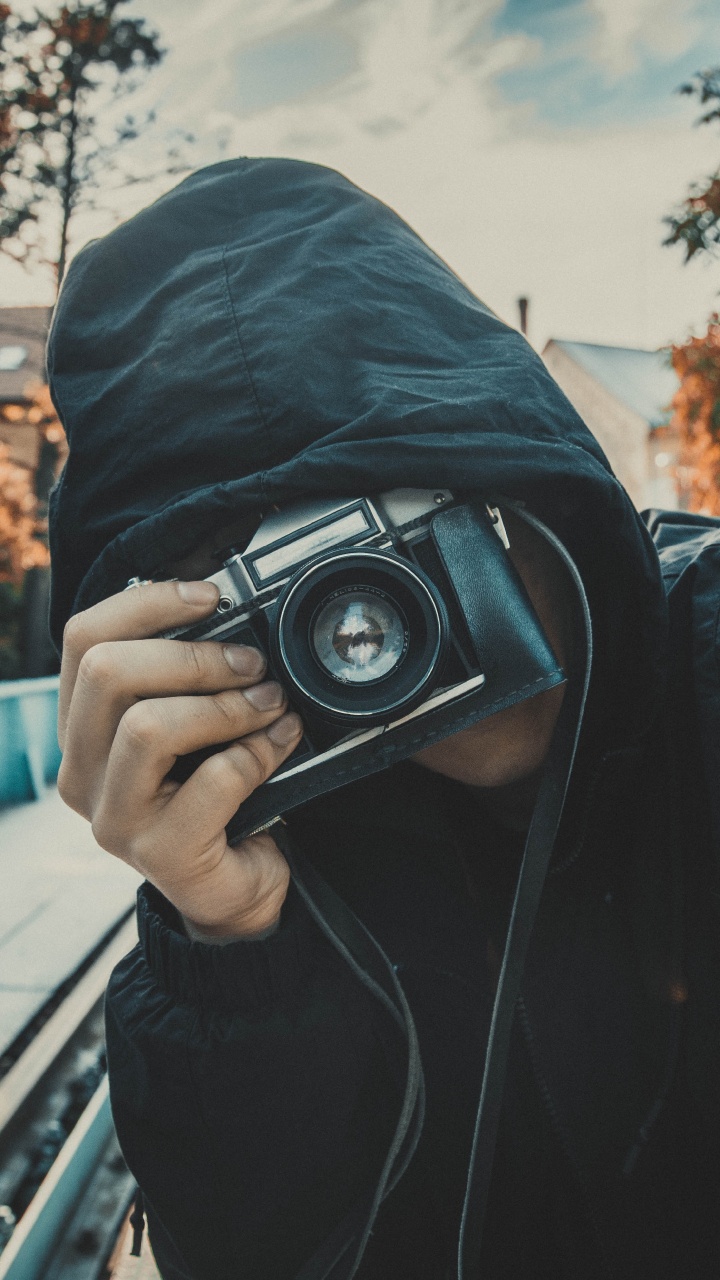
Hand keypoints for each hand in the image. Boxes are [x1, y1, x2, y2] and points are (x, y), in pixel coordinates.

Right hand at [57, 579, 302, 938]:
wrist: (237, 885)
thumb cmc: (216, 794)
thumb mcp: (191, 725)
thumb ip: (189, 677)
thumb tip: (230, 610)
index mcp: (82, 727)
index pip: (83, 639)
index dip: (147, 603)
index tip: (211, 596)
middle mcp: (81, 771)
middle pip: (108, 673)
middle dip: (193, 656)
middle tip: (253, 663)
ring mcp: (114, 818)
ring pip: (148, 726)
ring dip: (225, 705)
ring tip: (271, 704)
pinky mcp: (159, 854)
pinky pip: (212, 780)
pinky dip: (258, 752)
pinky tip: (281, 744)